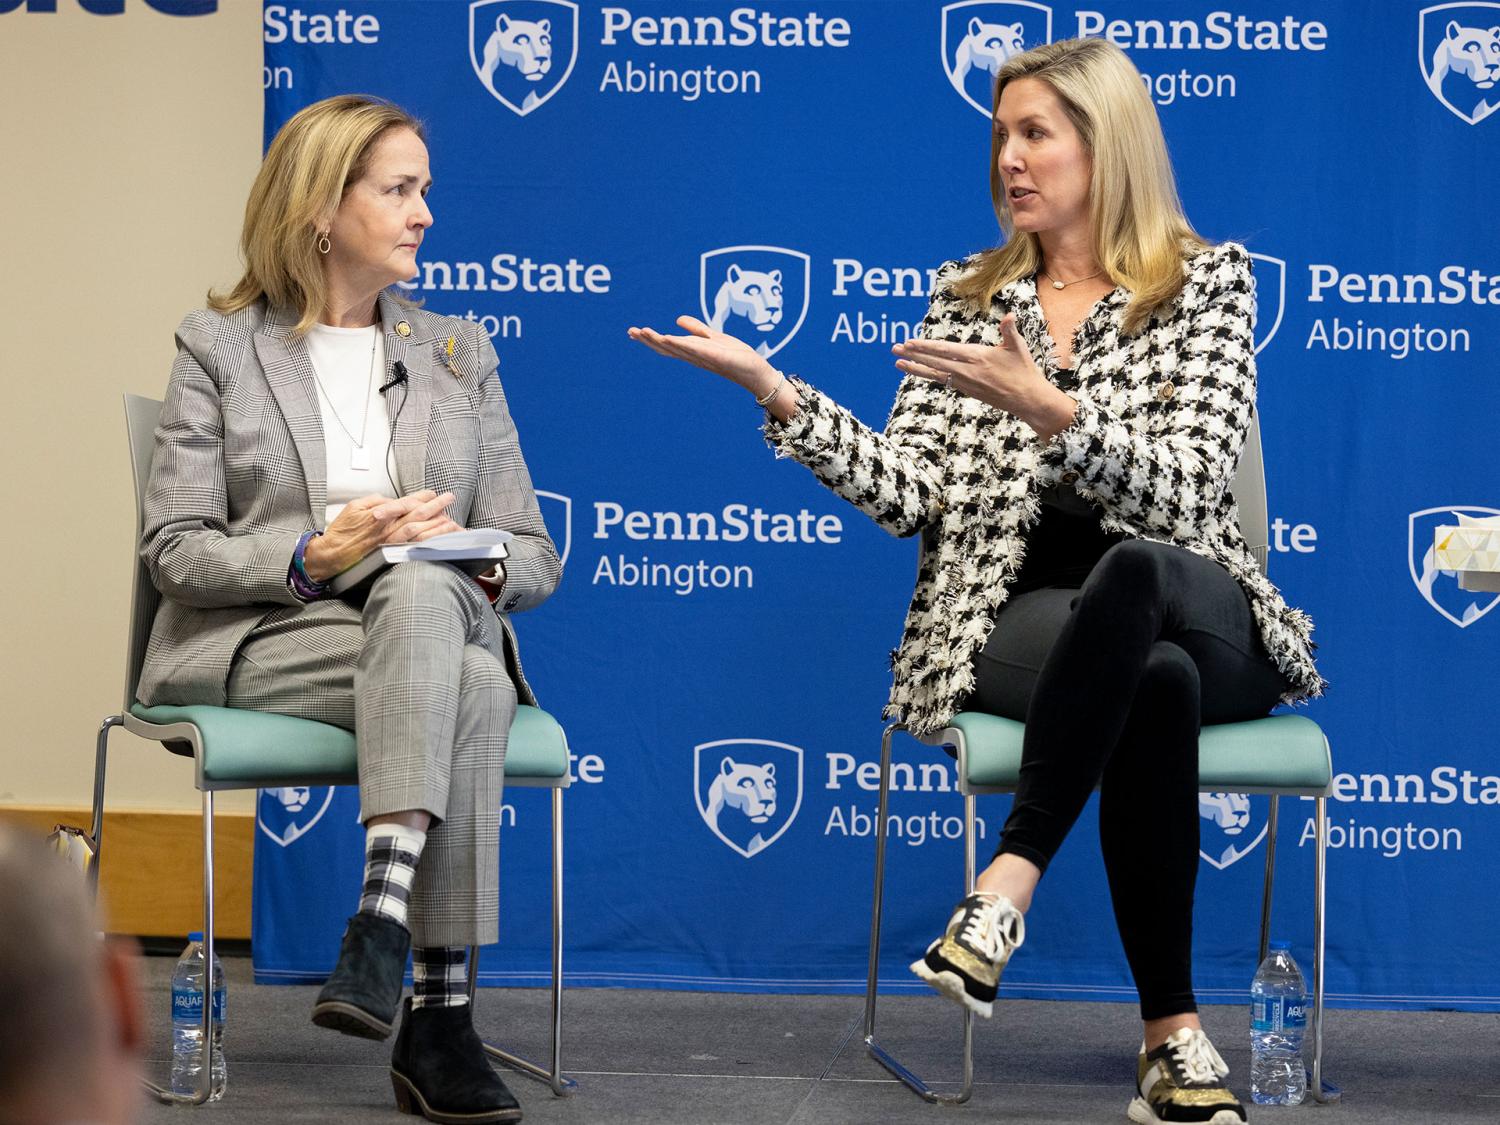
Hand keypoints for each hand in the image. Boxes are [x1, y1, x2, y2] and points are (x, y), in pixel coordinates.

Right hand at [301, 491, 451, 581]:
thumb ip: (375, 500)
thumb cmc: (342, 531)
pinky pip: (414, 547)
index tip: (432, 493)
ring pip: (420, 532)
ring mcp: (391, 542)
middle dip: (436, 506)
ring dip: (437, 526)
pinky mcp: (392, 554)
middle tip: (449, 498)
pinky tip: (439, 540)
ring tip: (451, 520)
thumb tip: (391, 501)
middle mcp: (388, 529)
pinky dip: (428, 543)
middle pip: (417, 515)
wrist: (333, 554)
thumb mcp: (354, 506)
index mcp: (380, 514)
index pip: (406, 502)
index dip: (421, 497)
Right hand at [627, 316, 778, 396]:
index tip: (633, 331)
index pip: (667, 345)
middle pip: (666, 348)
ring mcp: (703, 357)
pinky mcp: (715, 356)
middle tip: (630, 331)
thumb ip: (697, 329)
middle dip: (647, 340)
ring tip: (642, 331)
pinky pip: (694, 349)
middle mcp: (694, 357)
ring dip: (658, 340)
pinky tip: (667, 337)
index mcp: (692, 351)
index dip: (650, 339)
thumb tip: (677, 319)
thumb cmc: (736, 356)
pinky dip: (679, 343)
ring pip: (676, 348)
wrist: (756, 371)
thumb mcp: (714, 337)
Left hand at [892, 314, 1076, 437]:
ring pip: (935, 374)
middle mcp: (967, 371)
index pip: (945, 351)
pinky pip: (943, 380)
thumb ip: (1009, 330)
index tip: (909, 342)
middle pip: (934, 361)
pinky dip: (929, 375)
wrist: (1026, 399)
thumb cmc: (1023, 371)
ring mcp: (965, 382)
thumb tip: (1009, 316)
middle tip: (895, 349)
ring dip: (916, 368)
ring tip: (898, 364)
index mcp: (977, 357)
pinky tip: (919, 372)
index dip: (925, 347)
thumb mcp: (1017, 347)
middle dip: (913, 355)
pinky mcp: (966, 390)